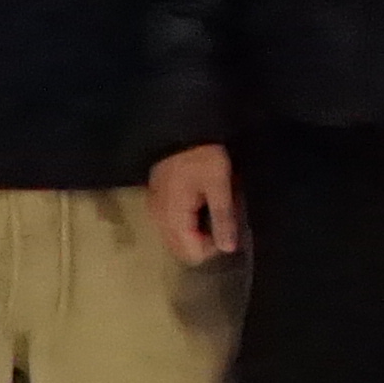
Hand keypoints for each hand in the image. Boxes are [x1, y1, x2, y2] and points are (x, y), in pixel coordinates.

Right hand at [146, 143, 243, 265]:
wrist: (181, 129)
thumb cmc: (203, 156)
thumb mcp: (219, 184)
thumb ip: (223, 218)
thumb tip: (228, 248)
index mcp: (173, 218)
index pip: (192, 253)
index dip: (214, 246)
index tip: (228, 225)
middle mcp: (158, 219)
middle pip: (182, 249)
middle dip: (205, 241)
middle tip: (222, 218)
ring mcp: (155, 210)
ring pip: (176, 238)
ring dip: (196, 231)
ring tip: (212, 209)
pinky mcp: (157, 200)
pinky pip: (172, 223)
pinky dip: (187, 221)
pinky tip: (200, 203)